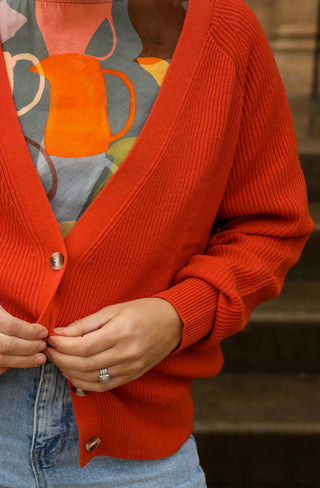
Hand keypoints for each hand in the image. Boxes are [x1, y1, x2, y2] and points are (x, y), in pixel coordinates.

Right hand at [0, 305, 47, 374]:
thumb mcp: (2, 300)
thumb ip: (11, 310)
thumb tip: (37, 322)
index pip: (11, 326)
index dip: (29, 331)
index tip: (43, 331)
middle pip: (6, 345)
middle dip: (28, 347)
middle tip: (42, 345)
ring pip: (1, 359)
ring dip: (23, 361)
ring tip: (40, 358)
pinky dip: (8, 366)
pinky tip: (20, 362)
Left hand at [45, 298, 182, 391]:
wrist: (174, 323)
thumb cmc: (143, 311)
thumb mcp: (114, 309)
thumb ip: (86, 323)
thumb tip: (60, 333)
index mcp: (121, 332)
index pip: (83, 346)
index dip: (62, 345)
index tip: (51, 338)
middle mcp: (126, 353)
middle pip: (84, 364)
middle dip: (60, 358)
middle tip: (49, 350)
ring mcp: (130, 368)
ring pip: (91, 378)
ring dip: (68, 371)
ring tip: (58, 360)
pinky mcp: (132, 376)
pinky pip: (103, 386)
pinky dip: (84, 383)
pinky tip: (74, 373)